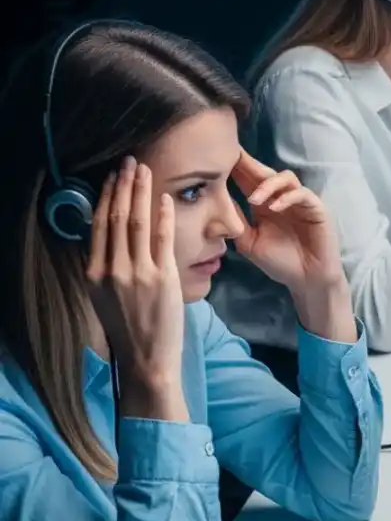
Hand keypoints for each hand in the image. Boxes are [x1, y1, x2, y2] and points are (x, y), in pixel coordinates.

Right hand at [86, 159, 185, 416]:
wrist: (147, 359)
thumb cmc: (129, 327)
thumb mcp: (104, 296)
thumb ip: (105, 266)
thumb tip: (109, 237)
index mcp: (94, 273)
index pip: (99, 225)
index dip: (106, 197)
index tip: (112, 176)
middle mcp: (111, 270)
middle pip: (117, 217)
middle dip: (123, 186)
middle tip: (130, 161)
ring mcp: (137, 274)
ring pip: (138, 223)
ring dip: (142, 193)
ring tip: (146, 171)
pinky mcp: (163, 279)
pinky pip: (163, 240)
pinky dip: (164, 216)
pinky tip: (166, 198)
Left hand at [231, 153, 345, 303]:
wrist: (306, 279)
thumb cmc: (279, 262)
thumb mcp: (249, 242)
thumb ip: (236, 222)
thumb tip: (217, 201)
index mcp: (264, 205)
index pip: (249, 180)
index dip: (236, 168)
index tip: (217, 158)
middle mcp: (281, 198)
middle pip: (266, 172)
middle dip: (249, 165)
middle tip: (233, 159)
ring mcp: (300, 202)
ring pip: (286, 178)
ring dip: (268, 184)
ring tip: (254, 199)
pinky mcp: (316, 208)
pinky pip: (302, 194)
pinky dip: (287, 197)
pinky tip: (274, 208)